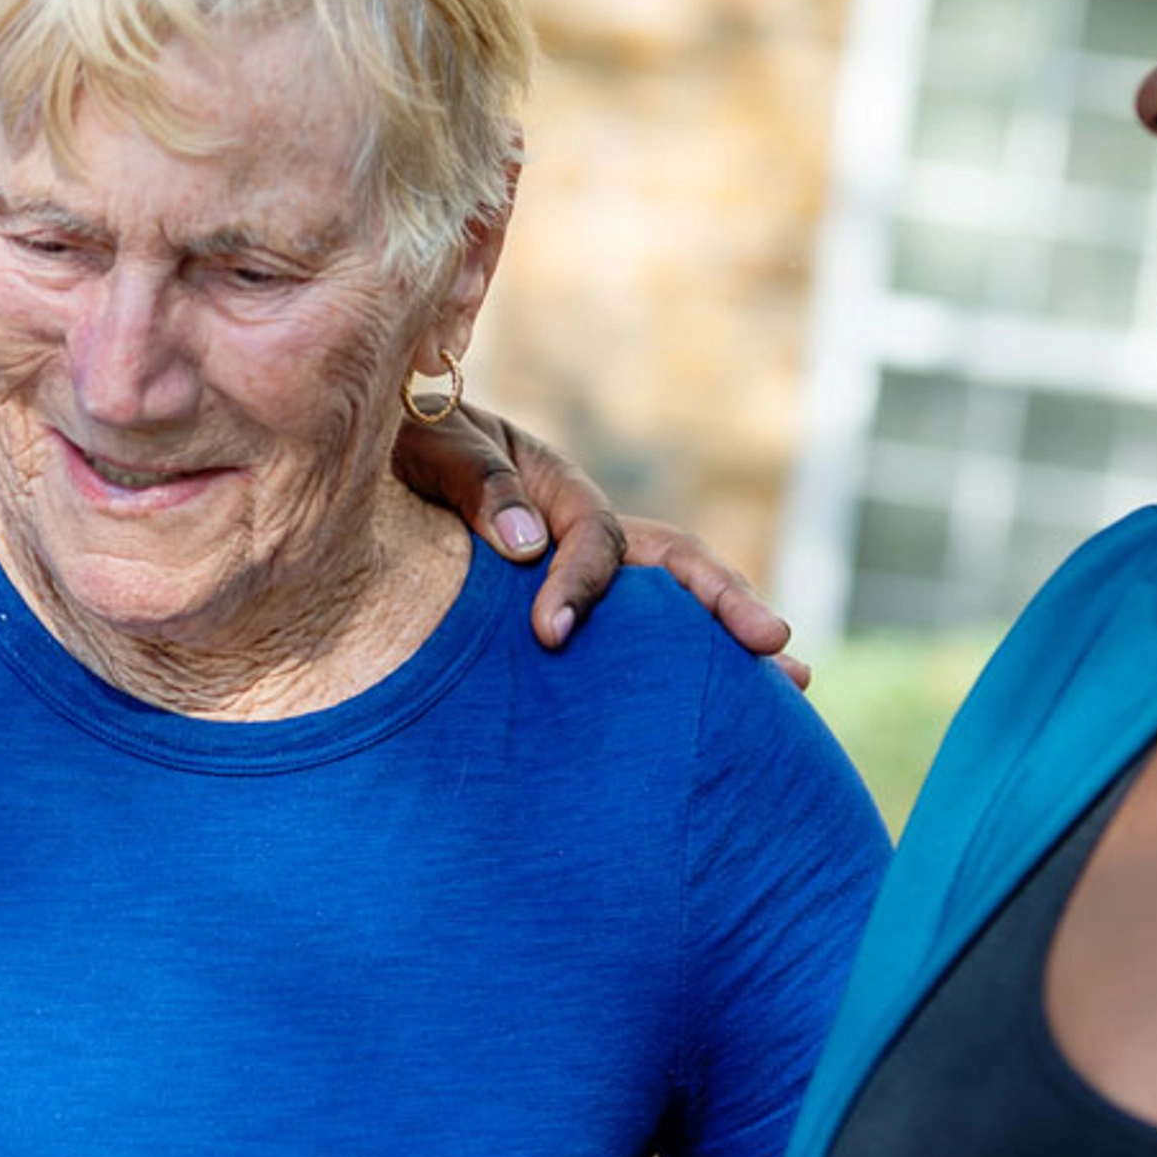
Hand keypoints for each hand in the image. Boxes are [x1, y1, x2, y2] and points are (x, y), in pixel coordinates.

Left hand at [390, 406, 803, 682]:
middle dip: (723, 603)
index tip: (551, 636)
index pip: (594, 539)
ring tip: (792, 680)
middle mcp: (583, 525)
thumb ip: (477, 485)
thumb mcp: (431, 448)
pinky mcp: (564, 604)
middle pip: (672, 561)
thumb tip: (527, 547)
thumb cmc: (395, 449)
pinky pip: (633, 632)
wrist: (364, 462)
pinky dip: (683, 661)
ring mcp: (581, 564)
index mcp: (552, 486)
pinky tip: (724, 708)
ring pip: (669, 598)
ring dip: (727, 636)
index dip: (580, 585)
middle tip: (774, 647)